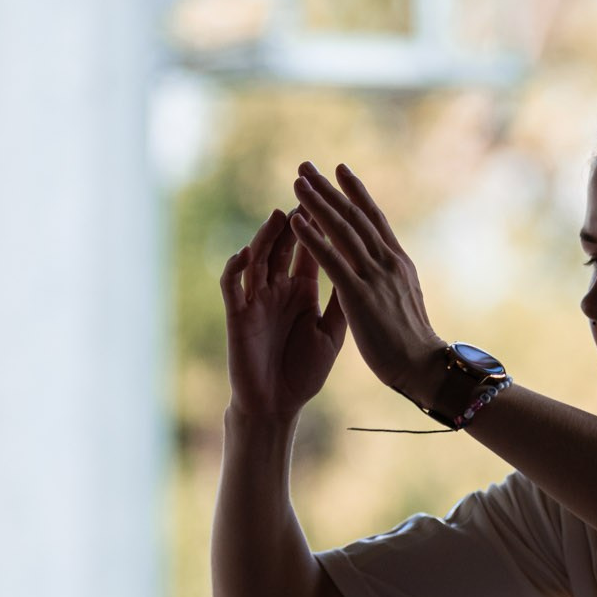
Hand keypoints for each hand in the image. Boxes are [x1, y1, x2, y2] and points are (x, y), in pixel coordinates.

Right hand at [222, 208, 346, 423]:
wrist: (277, 406)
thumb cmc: (302, 373)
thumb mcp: (331, 333)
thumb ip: (342, 302)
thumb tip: (363, 270)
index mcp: (302, 290)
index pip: (311, 249)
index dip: (320, 225)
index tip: (333, 198)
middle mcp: (277, 289)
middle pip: (284, 245)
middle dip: (293, 218)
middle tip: (304, 190)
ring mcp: (256, 300)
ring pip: (258, 258)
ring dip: (268, 236)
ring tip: (281, 215)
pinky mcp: (237, 316)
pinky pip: (232, 286)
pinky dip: (237, 268)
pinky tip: (248, 254)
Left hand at [288, 161, 447, 406]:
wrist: (424, 367)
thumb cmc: (413, 342)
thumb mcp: (405, 300)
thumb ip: (393, 279)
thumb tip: (387, 268)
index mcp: (398, 263)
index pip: (374, 219)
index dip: (356, 192)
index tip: (340, 170)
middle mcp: (387, 262)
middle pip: (354, 216)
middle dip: (329, 189)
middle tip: (306, 165)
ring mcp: (374, 277)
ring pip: (342, 230)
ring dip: (318, 204)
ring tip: (298, 183)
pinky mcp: (359, 296)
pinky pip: (332, 260)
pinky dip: (313, 238)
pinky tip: (296, 221)